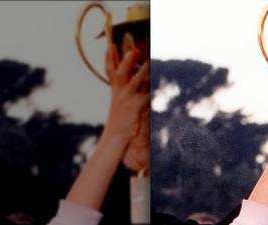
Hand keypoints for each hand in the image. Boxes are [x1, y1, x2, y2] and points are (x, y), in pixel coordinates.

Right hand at [102, 43, 149, 159]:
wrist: (115, 137)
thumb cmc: (119, 122)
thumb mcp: (120, 105)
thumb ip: (124, 93)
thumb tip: (132, 84)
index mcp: (116, 91)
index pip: (110, 71)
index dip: (109, 58)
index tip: (109, 45)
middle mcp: (119, 93)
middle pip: (120, 72)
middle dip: (125, 60)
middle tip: (132, 49)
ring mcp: (126, 99)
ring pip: (133, 81)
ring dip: (140, 71)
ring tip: (147, 61)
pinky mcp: (134, 107)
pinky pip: (145, 96)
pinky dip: (151, 90)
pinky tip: (158, 84)